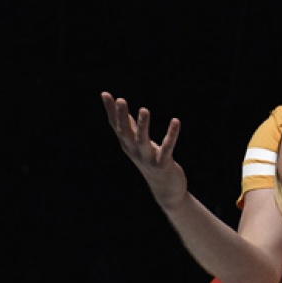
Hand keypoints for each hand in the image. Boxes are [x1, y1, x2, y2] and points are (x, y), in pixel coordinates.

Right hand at [101, 91, 188, 209]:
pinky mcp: (163, 163)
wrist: (165, 189)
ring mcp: (148, 158)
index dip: (110, 111)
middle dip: (122, 116)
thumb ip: (129, 125)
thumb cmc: (150, 161)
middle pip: (125, 133)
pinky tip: (176, 121)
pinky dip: (171, 135)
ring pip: (143, 140)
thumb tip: (118, 105)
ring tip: (144, 110)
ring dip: (143, 125)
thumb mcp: (137, 143)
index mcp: (127, 145)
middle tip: (121, 100)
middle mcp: (134, 151)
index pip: (116, 126)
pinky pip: (167, 148)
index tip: (105, 93)